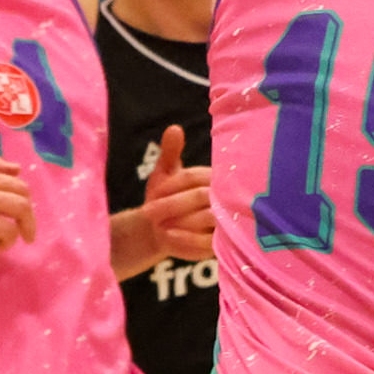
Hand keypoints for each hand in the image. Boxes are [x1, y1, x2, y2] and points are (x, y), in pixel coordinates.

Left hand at [110, 129, 214, 275]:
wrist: (159, 229)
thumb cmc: (165, 197)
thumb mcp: (164, 173)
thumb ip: (170, 153)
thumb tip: (174, 128)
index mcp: (213, 179)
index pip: (195, 176)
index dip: (173, 183)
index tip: (153, 190)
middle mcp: (224, 199)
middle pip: (202, 195)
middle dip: (173, 203)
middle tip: (149, 211)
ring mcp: (225, 222)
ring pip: (209, 217)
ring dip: (180, 220)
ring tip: (157, 224)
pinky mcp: (220, 244)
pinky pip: (207, 242)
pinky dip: (186, 238)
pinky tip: (167, 236)